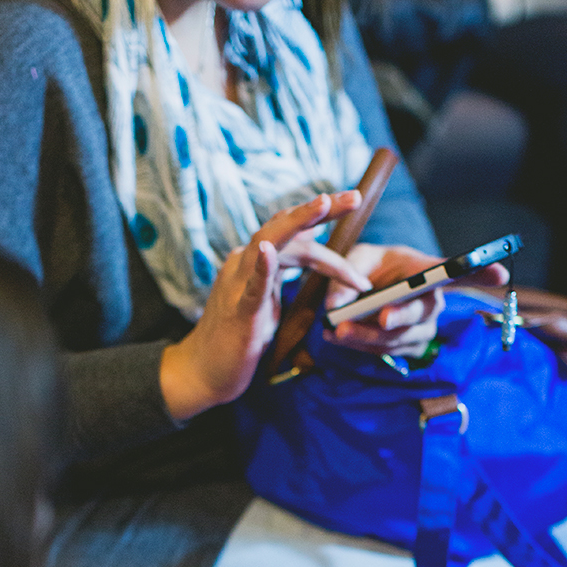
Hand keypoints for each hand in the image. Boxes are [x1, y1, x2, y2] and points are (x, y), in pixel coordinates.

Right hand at [160, 191, 361, 419]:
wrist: (205, 371)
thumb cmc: (241, 337)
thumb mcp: (271, 302)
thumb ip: (287, 278)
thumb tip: (316, 261)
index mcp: (258, 262)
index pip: (300, 241)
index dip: (334, 244)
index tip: (361, 238)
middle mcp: (245, 262)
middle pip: (287, 227)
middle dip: (322, 210)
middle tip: (355, 195)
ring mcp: (239, 283)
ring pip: (268, 242)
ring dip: (297, 222)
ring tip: (322, 203)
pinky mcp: (238, 309)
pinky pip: (251, 285)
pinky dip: (261, 266)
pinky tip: (268, 249)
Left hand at [323, 244, 509, 361]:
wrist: (366, 290)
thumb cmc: (369, 267)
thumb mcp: (356, 258)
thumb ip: (346, 275)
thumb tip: (336, 304)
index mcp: (425, 271)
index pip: (456, 273)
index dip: (480, 272)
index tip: (500, 271)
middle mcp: (432, 302)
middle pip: (422, 312)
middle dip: (401, 316)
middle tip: (381, 317)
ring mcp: (422, 329)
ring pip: (399, 338)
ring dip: (367, 335)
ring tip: (336, 329)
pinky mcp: (407, 349)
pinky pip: (384, 351)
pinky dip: (358, 344)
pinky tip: (335, 335)